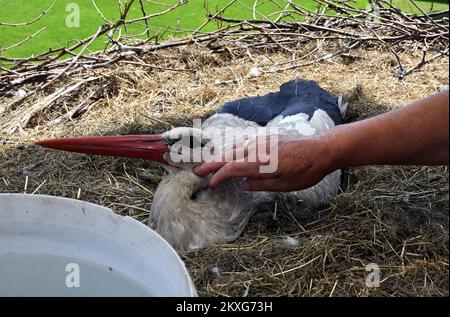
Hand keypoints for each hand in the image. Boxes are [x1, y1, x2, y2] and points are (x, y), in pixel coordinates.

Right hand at [194, 135, 337, 191]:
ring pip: (235, 148)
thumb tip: (242, 184)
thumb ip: (261, 184)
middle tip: (197, 170)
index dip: (218, 176)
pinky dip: (233, 151)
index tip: (210, 184)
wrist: (322, 150)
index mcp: (261, 162)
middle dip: (211, 163)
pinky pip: (244, 144)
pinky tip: (231, 156)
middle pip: (229, 155)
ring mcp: (262, 141)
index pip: (232, 168)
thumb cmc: (307, 171)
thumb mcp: (285, 185)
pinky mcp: (267, 138)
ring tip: (210, 164)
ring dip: (221, 156)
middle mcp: (258, 149)